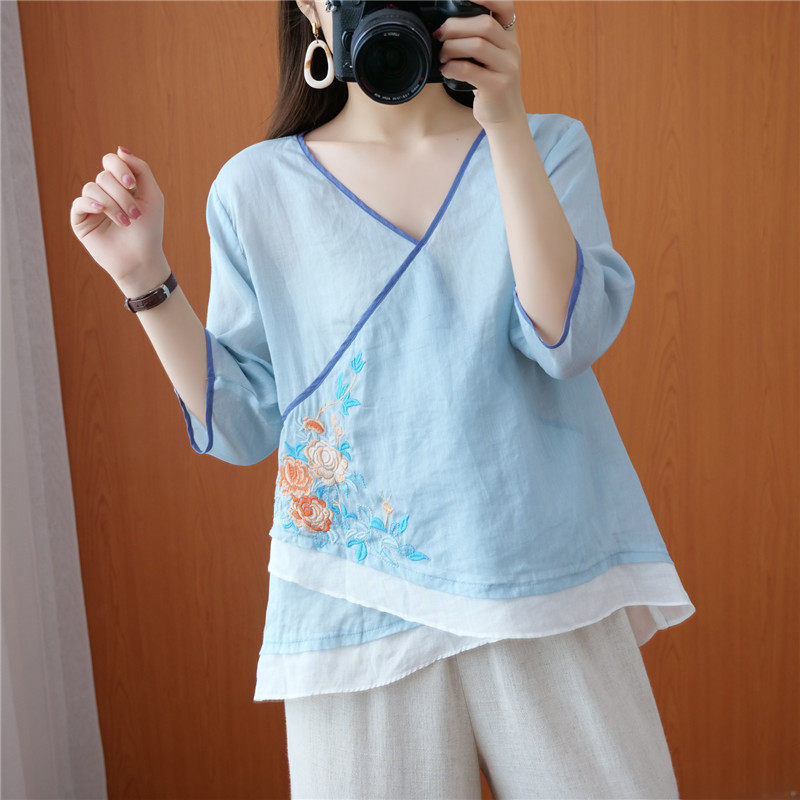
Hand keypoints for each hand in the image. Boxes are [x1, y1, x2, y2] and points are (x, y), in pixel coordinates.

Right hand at [69, 147, 165, 285]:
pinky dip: (91, 204)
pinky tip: (101, 211)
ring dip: (112, 204)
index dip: (120, 168)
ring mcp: (91, 205)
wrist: (141, 259)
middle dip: (122, 194)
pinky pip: (79, 202)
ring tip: (126, 222)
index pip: (111, 161)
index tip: (131, 183)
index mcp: (121, 185)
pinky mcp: (80, 219)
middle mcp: (105, 192)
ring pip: (92, 187)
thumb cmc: (150, 229)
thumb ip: (141, 169)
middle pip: (104, 176)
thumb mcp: (153, 196)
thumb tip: (120, 149)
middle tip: (135, 214)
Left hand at [435, 0, 525, 128]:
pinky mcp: (498, 86)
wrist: (505, 117)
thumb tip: (445, 26)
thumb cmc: (490, 85)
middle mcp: (512, 49)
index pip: (505, 5)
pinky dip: (452, 67)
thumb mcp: (490, 58)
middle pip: (484, 24)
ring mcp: (507, 67)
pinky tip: (445, 69)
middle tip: (439, 35)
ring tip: (442, 55)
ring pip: (478, 44)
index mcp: (509, 37)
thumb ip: (478, 39)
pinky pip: (470, 70)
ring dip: (452, 47)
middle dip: (455, 26)